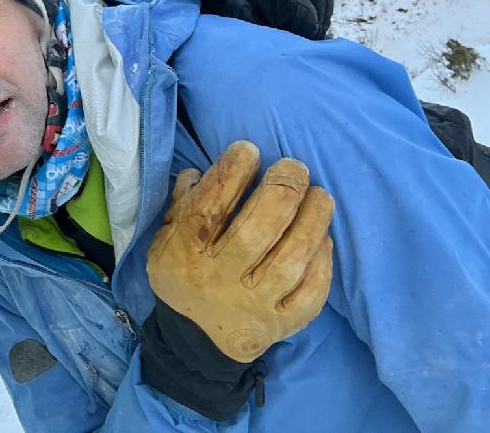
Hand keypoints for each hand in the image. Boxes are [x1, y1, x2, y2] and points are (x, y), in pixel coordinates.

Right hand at [146, 141, 333, 361]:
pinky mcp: (281, 324)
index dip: (231, 173)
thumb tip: (200, 170)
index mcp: (188, 253)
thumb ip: (182, 204)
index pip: (210, 208)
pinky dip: (322, 264)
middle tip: (294, 166)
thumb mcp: (165, 240)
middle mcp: (222, 278)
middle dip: (282, 191)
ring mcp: (255, 304)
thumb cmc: (184, 275)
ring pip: (291, 260)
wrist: (195, 340)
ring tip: (321, 195)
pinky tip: (324, 240)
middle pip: (257, 232)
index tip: (249, 149)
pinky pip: (311, 294)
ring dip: (312, 222)